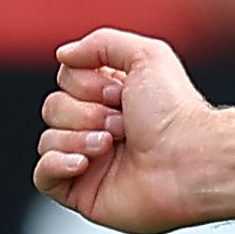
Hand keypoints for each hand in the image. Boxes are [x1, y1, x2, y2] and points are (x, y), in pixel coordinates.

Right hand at [33, 27, 220, 232]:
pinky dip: (56, 164)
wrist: (192, 161)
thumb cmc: (176, 113)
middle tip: (122, 123)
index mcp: (111, 96)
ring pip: (47, 139)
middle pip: (52, 107)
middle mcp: (99, 127)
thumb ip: (101, 42)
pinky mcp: (82, 191)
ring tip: (113, 144)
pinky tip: (84, 162)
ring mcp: (90, 160)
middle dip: (86, 112)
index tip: (120, 93)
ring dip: (78, 137)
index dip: (87, 84)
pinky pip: (42, 176)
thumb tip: (64, 54)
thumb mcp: (146, 55)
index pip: (66, 79)